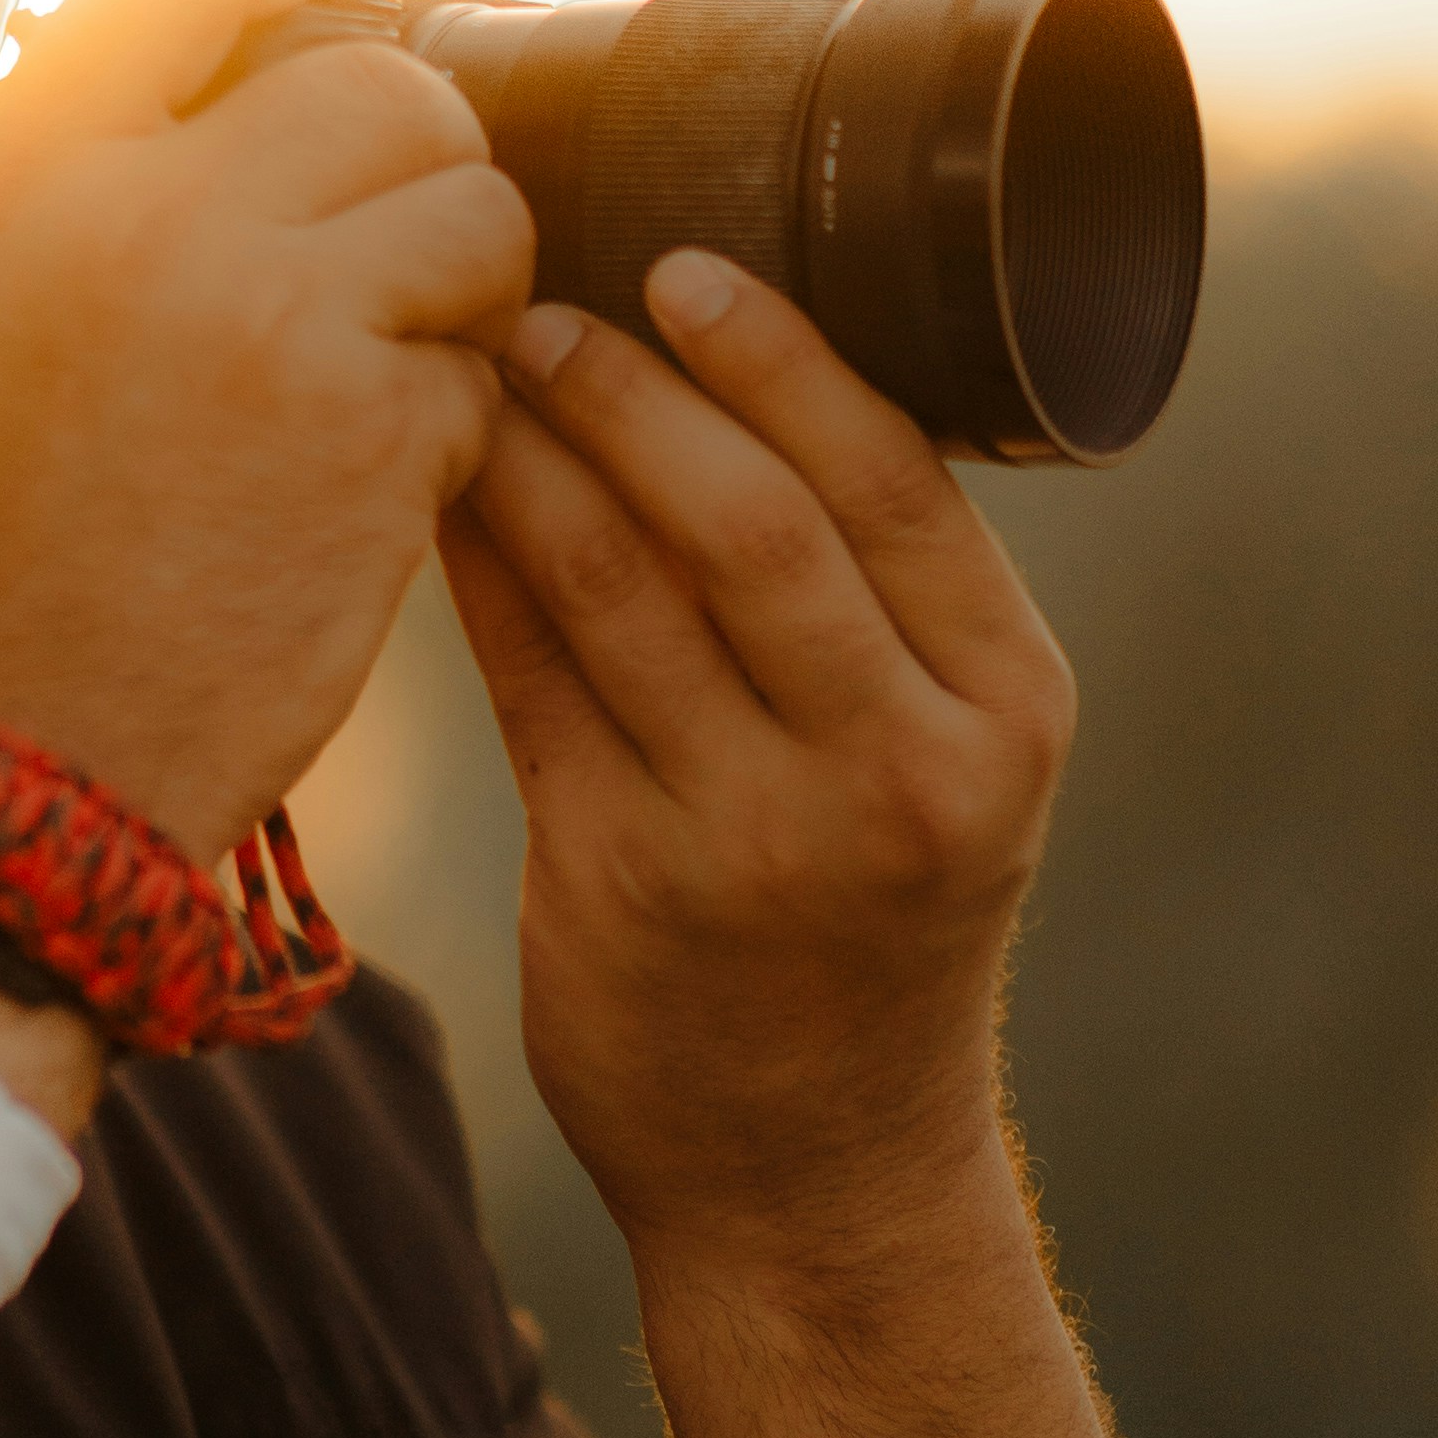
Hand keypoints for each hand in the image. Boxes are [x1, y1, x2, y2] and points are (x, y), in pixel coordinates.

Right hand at [0, 0, 532, 866]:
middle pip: (382, 85)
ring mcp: (271, 313)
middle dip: (410, 163)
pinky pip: (485, 362)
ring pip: (473, 208)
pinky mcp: (373, 428)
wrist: (6, 758)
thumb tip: (99, 80)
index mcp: (15, 166)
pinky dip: (453, 420)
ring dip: (458, 285)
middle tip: (382, 249)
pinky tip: (367, 488)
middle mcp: (142, 208)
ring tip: (385, 368)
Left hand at [441, 249, 1117, 1437]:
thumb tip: (719, 358)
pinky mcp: (622, 887)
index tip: (683, 261)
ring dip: (532, 452)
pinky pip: (528, 678)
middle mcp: (898, 770)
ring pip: (617, 587)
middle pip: (749, 519)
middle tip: (537, 289)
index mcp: (1002, 709)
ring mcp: (757, 838)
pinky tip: (434, 484)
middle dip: (632, 385)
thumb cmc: (872, 925)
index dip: (781, 355)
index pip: (893, 482)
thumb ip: (864, 599)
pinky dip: (480, 562)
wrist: (818, 1176)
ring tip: (475, 358)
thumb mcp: (937, 763)